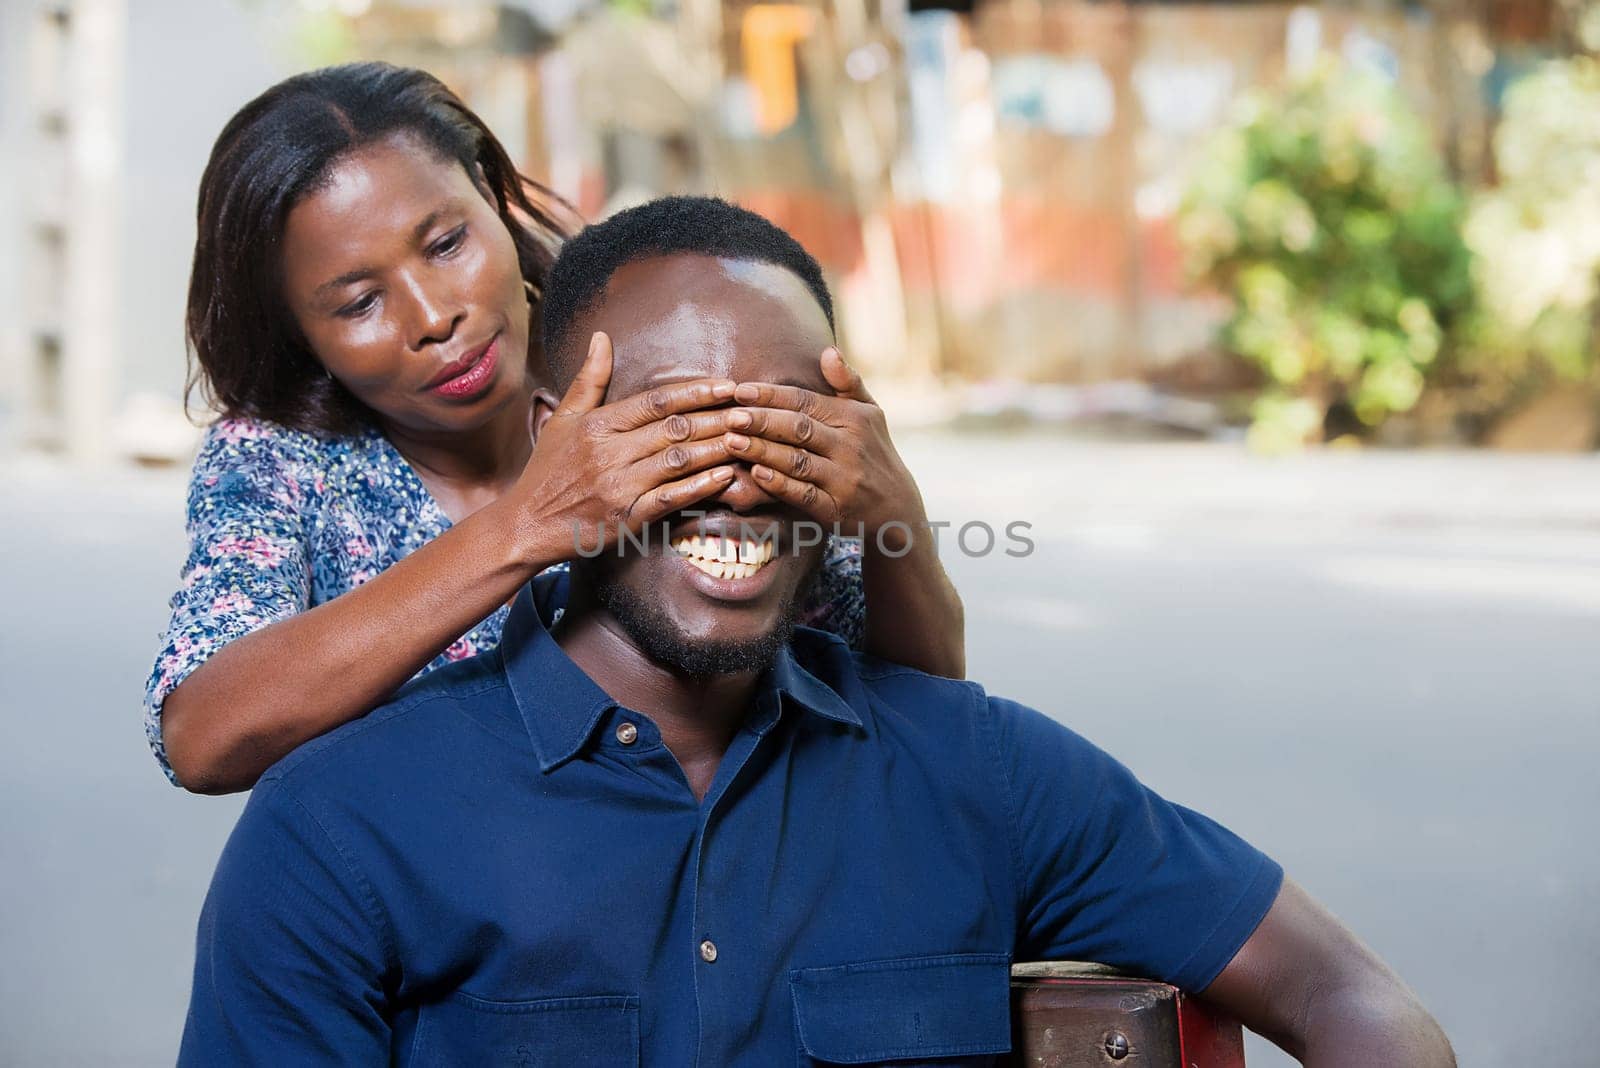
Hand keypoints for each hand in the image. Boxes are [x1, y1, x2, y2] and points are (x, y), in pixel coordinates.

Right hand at [515, 332, 741, 560]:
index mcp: (599, 425)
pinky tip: (726, 476)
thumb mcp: (563, 420)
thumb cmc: (548, 470)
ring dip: (716, 449)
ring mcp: (620, 486)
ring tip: (748, 439)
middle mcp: (610, 453)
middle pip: (674, 429)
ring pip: (678, 461)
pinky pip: (671, 499)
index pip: (656, 401)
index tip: (727, 385)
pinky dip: (700, 487)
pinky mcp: (627, 518)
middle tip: (752, 410)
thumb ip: (589, 380)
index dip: (695, 392)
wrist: (526, 525)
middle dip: (717, 418)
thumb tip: (601, 337)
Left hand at [726, 348, 926, 545]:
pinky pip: (805, 496)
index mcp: (854, 418)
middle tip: (730, 415)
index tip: (740, 391)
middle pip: (799, 428)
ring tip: (731, 441)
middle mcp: (850, 446)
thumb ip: (848, 382)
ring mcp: (843, 479)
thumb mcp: (871, 413)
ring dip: (763, 451)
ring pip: (798, 461)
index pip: (806, 401)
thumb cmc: (875, 452)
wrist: (899, 508)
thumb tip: (827, 351)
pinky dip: (781, 485)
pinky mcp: (836, 510)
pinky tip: (756, 475)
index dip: (772, 395)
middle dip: (762, 421)